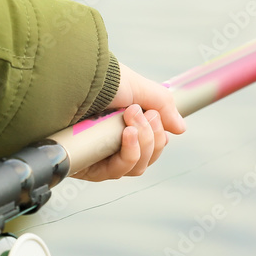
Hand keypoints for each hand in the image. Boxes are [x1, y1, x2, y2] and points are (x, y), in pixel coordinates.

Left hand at [72, 61, 185, 181]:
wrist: (76, 84)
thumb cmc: (102, 82)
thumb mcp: (140, 88)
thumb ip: (162, 106)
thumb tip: (180, 129)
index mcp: (123, 126)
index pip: (151, 145)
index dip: (158, 136)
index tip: (152, 115)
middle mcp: (112, 143)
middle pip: (146, 159)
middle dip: (151, 137)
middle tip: (140, 114)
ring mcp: (100, 157)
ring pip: (135, 167)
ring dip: (142, 144)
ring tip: (131, 124)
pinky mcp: (87, 167)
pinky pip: (117, 172)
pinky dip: (129, 154)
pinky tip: (127, 135)